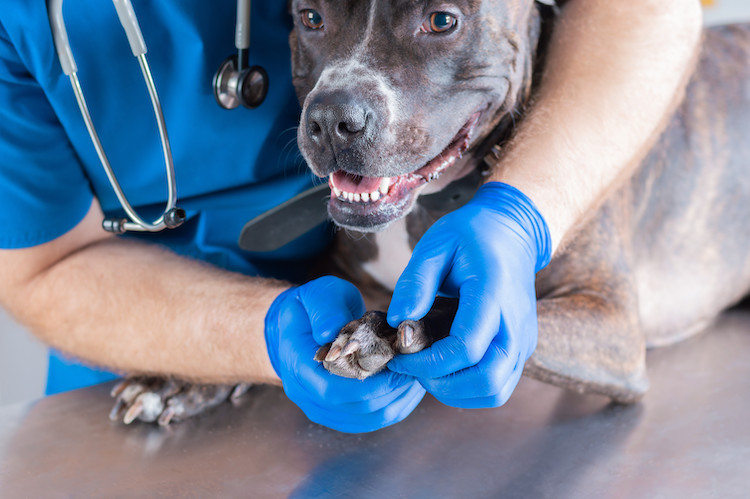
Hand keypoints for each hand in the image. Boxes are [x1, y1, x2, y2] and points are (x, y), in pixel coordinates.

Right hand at [265, 276, 424, 432]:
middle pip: (355, 407)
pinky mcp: (336, 414)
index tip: (399, 366)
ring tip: (417, 375)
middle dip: (391, 390)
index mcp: (294, 365)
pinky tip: (409, 386)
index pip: (331, 390)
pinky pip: (370, 419)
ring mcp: (320, 408)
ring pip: (367, 418)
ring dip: (397, 399)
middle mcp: (304, 394)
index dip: (370, 383)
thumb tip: (329, 332)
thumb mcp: (316, 294)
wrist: (298, 326)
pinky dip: (394, 405)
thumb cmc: (311, 305)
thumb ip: (324, 310)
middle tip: (417, 368)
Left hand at [387, 182, 550, 407]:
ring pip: (495, 392)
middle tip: (412, 367)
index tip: (398, 354)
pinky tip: (445, 367)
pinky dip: (469, 388)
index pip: (466, 348)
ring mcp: (523, 340)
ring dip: (456, 392)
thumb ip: (416, 282)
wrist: (512, 233)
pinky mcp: (522, 349)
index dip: (426, 362)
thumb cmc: (470, 236)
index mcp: (494, 294)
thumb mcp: (436, 245)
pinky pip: (499, 386)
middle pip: (487, 382)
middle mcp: (516, 324)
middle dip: (442, 384)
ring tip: (427, 369)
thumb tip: (397, 323)